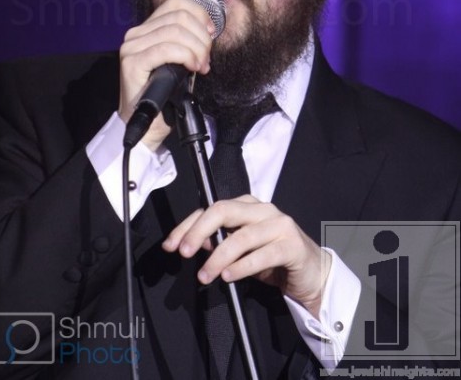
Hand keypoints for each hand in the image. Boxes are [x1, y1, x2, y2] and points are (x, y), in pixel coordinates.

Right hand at [118, 0, 214, 150]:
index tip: (211, 33)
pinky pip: (166, 49)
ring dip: (197, 49)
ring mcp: (132, 47)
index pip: (176, 2)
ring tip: (201, 66)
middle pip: (180, 17)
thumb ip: (190, 42)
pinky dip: (186, 56)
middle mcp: (136, 34)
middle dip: (201, 37)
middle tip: (206, 58)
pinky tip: (192, 68)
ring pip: (176, 32)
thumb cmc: (165, 94)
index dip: (200, 13)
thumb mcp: (181, 61)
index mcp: (147, 28)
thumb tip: (209, 30)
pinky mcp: (132, 63)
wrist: (148, 126)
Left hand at [162, 196, 330, 318]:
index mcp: (248, 205)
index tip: (171, 245)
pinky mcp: (292, 245)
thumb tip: (194, 243)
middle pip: (224, 211)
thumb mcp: (242, 250)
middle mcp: (263, 209)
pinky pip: (261, 255)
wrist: (312, 273)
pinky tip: (228, 277)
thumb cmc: (273, 260)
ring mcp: (279, 224)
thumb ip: (221, 242)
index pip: (212, 208)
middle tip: (183, 253)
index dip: (188, 225)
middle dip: (198, 231)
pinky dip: (241, 267)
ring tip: (205, 275)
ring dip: (218, 257)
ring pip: (241, 236)